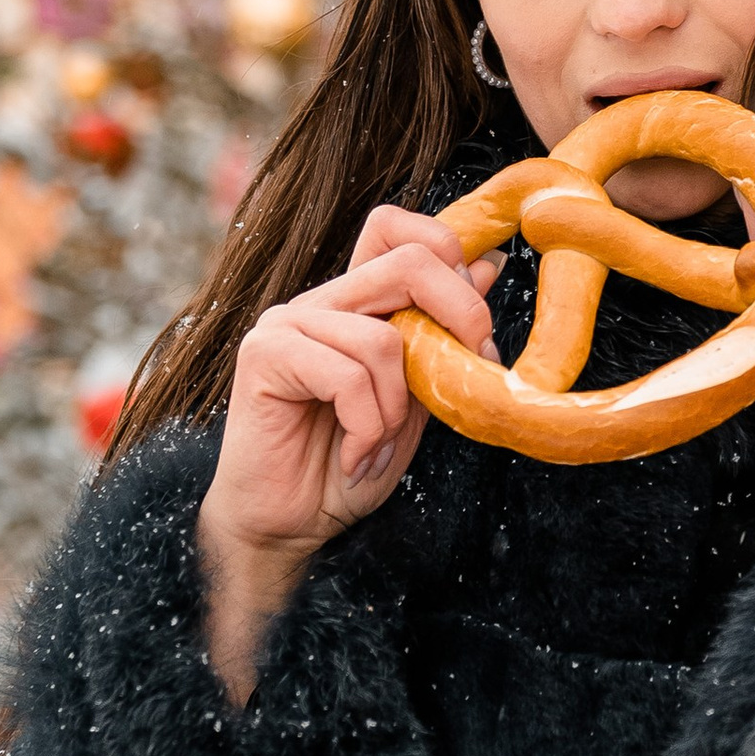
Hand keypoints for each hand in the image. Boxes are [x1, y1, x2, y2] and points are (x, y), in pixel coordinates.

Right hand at [198, 206, 498, 696]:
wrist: (288, 527)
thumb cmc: (349, 466)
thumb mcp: (418, 400)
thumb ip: (442, 338)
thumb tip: (490, 264)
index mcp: (358, 303)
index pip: (397, 228)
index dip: (450, 252)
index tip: (477, 325)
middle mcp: (322, 301)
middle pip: (409, 260)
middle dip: (460, 317)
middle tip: (467, 370)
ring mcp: (288, 322)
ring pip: (384, 337)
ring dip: (398, 408)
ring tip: (379, 444)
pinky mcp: (264, 354)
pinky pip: (346, 375)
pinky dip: (367, 425)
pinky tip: (354, 455)